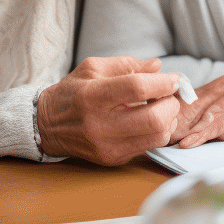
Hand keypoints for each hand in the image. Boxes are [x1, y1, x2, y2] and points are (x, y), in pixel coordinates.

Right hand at [36, 57, 182, 165]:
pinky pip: (148, 147)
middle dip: (171, 104)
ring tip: (162, 108)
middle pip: (153, 119)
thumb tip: (157, 66)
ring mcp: (107, 146)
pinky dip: (158, 132)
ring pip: (157, 137)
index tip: (175, 78)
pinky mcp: (113, 159)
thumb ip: (127, 65)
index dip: (162, 83)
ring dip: (169, 121)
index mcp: (93, 96)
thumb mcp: (93, 68)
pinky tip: (151, 121)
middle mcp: (100, 124)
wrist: (48, 126)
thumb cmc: (72, 92)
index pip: (137, 88)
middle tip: (170, 95)